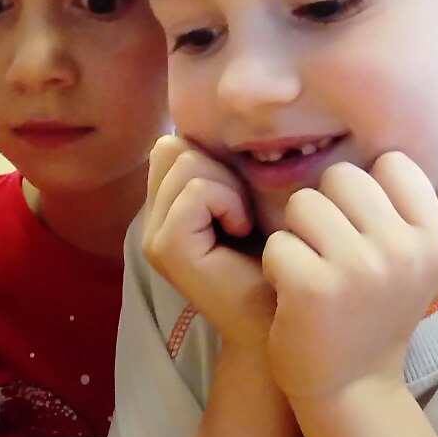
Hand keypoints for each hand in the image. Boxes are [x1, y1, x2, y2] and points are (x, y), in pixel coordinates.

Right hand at [142, 136, 274, 348]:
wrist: (286, 316)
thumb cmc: (279, 258)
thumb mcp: (250, 197)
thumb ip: (225, 166)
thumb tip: (215, 120)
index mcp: (166, 207)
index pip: (173, 144)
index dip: (214, 158)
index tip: (242, 201)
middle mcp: (151, 221)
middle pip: (173, 147)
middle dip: (218, 168)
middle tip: (244, 213)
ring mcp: (153, 236)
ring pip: (184, 162)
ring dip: (227, 186)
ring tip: (244, 224)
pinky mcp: (166, 249)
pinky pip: (196, 190)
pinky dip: (228, 201)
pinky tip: (242, 231)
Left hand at [260, 155, 437, 401]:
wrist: (352, 390)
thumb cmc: (371, 317)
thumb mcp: (407, 263)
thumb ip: (398, 212)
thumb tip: (375, 150)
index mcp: (430, 238)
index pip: (392, 163)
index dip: (364, 189)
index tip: (358, 229)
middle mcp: (401, 250)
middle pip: (341, 177)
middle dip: (323, 209)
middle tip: (326, 254)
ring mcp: (358, 268)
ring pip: (303, 204)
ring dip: (296, 235)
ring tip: (310, 273)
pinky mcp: (313, 287)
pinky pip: (277, 242)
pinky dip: (276, 266)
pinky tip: (292, 296)